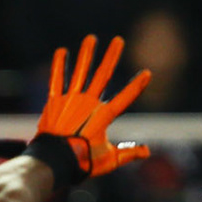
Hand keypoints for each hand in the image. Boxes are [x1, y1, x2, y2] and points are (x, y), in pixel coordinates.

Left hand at [34, 35, 151, 180]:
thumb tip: (147, 151)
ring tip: (91, 38)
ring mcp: (71, 100)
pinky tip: (62, 51)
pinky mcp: (55, 102)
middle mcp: (88, 103)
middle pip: (102, 76)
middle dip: (111, 57)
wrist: (54, 162)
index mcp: (103, 116)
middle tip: (118, 40)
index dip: (136, 86)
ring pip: (81, 72)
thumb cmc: (82, 163)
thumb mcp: (109, 160)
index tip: (147, 73)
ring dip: (86, 54)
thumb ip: (128, 153)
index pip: (124, 98)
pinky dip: (60, 66)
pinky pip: (57, 80)